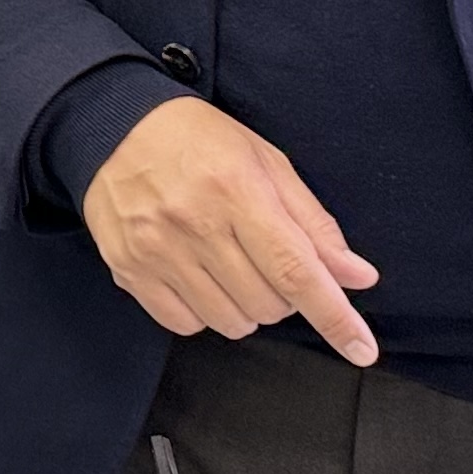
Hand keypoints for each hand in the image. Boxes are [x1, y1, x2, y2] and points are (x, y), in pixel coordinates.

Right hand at [81, 97, 379, 362]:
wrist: (110, 124)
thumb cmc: (196, 138)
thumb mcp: (265, 162)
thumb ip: (313, 223)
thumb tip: (357, 276)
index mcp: (237, 190)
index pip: (296, 270)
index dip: (335, 316)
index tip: (362, 349)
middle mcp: (194, 224)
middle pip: (268, 304)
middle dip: (284, 295)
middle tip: (267, 260)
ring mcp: (156, 251)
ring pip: (230, 321)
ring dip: (246, 307)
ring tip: (231, 266)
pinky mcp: (128, 269)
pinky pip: (185, 324)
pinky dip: (204, 312)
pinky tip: (199, 277)